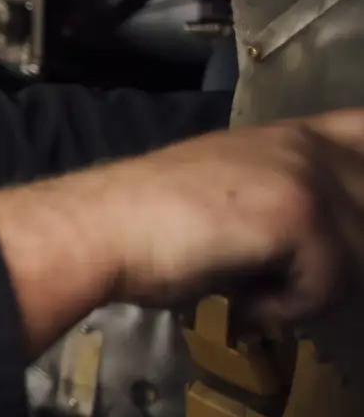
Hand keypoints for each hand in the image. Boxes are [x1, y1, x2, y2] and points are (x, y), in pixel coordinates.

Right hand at [0, 109, 363, 355]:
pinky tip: (240, 299)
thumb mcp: (225, 193)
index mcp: (284, 136)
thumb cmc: (141, 220)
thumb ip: (277, 199)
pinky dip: (282, 309)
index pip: (363, 127)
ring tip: (249, 290)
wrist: (99, 225)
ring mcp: (303, 175)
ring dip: (304, 291)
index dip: (363, 162)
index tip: (347, 207)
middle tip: (277, 276)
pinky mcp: (298, 215)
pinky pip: (327, 288)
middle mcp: (301, 144)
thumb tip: (320, 249)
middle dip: (335, 258)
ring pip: (355, 259)